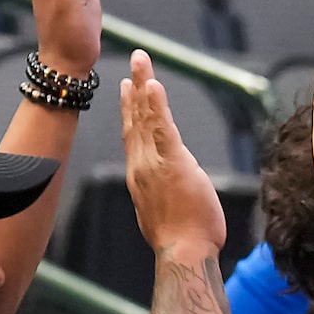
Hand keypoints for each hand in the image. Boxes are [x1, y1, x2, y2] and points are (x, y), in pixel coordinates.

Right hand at [119, 49, 226, 263]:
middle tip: (137, 59)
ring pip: (147, 118)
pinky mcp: (172, 163)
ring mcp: (154, 164)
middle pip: (136, 120)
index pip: (133, 136)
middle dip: (135, 87)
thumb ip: (164, 192)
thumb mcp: (166, 211)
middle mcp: (142, 166)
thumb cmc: (182, 241)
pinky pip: (162, 129)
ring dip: (144, 86)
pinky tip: (153, 85)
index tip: (129, 87)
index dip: (131, 109)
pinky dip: (156, 106)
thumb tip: (171, 188)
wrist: (183, 254)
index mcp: (140, 177)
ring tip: (143, 62)